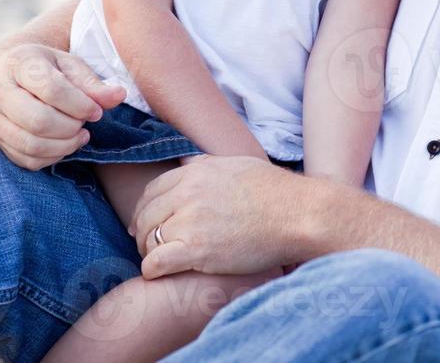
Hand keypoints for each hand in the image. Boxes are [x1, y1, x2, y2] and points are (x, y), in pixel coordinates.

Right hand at [0, 43, 125, 169]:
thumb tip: (120, 96)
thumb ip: (92, 83)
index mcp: (18, 63)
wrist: (5, 71)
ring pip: (30, 145)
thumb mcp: (68, 65)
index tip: (96, 111)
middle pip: (38, 120)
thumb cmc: (44, 66)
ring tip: (80, 135)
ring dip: (64, 146)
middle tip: (85, 123)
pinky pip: (25, 160)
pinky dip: (52, 158)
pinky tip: (65, 145)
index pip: (51, 89)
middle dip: (71, 127)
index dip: (80, 104)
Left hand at [130, 155, 307, 278]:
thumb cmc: (274, 192)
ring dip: (150, 252)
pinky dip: (153, 269)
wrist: (297, 214)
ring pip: (149, 239)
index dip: (144, 209)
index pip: (152, 190)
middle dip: (142, 232)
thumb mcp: (236, 165)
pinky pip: (156, 262)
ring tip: (159, 260)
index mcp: (195, 172)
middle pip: (145, 215)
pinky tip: (159, 273)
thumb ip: (207, 166)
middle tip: (147, 244)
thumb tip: (190, 165)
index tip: (144, 222)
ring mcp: (191, 221)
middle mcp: (188, 193)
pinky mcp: (197, 250)